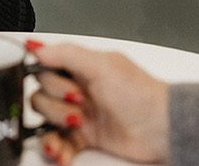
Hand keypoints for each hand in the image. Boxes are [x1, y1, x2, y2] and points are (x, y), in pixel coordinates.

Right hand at [27, 41, 168, 164]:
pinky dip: (56, 148)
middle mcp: (77, 87)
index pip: (45, 67)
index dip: (46, 77)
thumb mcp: (102, 65)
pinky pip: (59, 142)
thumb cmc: (140, 94)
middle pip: (42, 94)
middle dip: (56, 103)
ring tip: (74, 127)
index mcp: (81, 66)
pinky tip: (61, 152)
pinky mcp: (84, 136)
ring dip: (53, 127)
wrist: (161, 129)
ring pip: (47, 119)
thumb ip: (66, 53)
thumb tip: (36, 47)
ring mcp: (80, 112)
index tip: (55, 84)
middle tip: (79, 103)